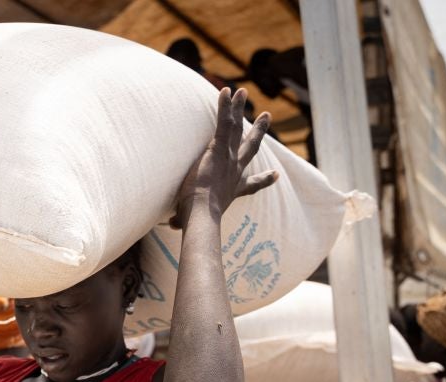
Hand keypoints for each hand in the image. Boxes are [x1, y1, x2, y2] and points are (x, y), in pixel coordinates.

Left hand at [171, 88, 277, 228]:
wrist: (202, 214)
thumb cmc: (197, 221)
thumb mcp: (190, 221)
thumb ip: (181, 222)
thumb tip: (171, 226)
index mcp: (234, 189)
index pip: (251, 184)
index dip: (264, 180)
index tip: (274, 175)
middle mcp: (236, 170)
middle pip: (251, 146)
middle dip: (258, 130)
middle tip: (266, 117)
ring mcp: (229, 157)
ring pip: (237, 127)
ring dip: (239, 108)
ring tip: (242, 92)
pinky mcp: (219, 148)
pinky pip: (224, 122)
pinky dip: (225, 107)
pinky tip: (226, 91)